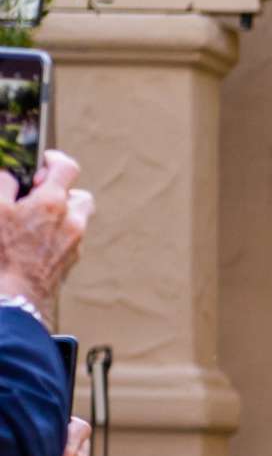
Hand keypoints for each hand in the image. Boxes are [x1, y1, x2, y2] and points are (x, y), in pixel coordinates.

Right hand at [0, 152, 93, 313]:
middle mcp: (71, 221)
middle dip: (62, 192)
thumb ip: (3, 184)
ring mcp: (74, 243)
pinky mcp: (70, 261)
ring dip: (62, 214)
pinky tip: (36, 241)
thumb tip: (10, 177)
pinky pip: (71, 240)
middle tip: (38, 196)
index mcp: (53, 202)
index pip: (67, 167)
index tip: (45, 160)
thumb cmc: (2, 253)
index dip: (55, 159)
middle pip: (80, 196)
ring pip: (78, 219)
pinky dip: (59, 234)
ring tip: (36, 219)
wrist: (15, 296)